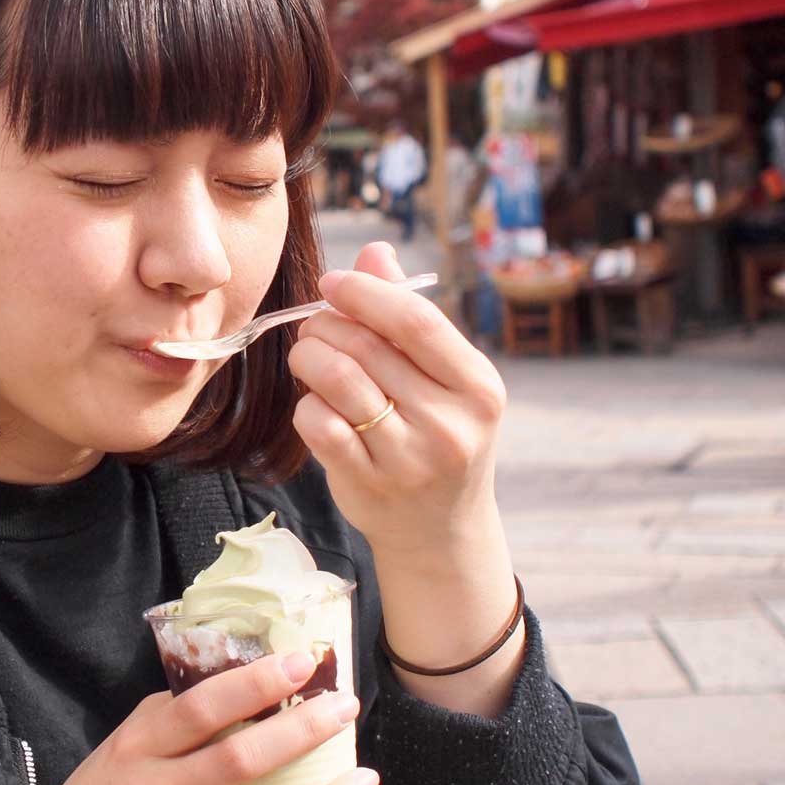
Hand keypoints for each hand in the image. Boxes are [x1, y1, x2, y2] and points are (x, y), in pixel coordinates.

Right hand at [0, 655, 374, 784]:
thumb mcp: (119, 748)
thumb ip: (171, 717)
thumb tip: (240, 677)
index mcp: (136, 751)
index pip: (201, 708)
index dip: (256, 683)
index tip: (302, 662)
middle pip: (243, 761)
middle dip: (305, 731)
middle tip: (347, 708)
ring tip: (364, 781)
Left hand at [286, 242, 505, 564]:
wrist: (440, 531)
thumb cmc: (438, 437)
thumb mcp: (443, 380)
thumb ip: (408, 316)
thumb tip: (375, 252)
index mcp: (478, 386)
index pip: (416, 321)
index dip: (365, 293)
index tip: (333, 283)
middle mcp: (450, 423)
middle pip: (367, 347)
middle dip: (326, 325)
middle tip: (313, 326)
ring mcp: (409, 458)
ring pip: (337, 380)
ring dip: (309, 358)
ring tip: (308, 357)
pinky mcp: (369, 483)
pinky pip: (318, 423)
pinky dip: (307, 405)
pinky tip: (316, 405)